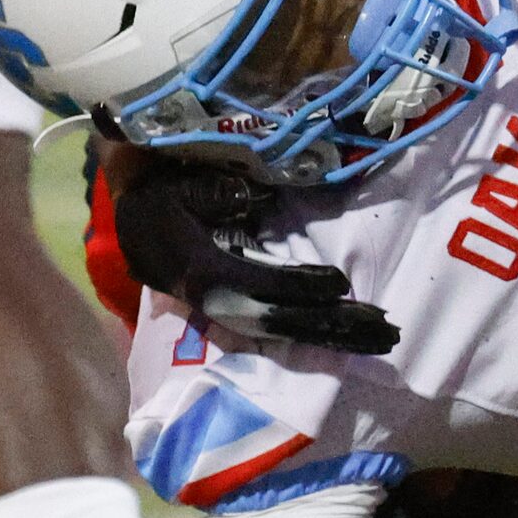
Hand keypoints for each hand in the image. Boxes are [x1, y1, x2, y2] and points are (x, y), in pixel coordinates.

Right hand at [111, 153, 398, 355]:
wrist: (131, 209)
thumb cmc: (159, 188)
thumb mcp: (175, 180)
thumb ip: (208, 190)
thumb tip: (247, 200)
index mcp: (195, 268)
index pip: (252, 285)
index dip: (296, 286)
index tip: (339, 285)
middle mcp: (209, 298)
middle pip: (277, 322)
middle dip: (332, 326)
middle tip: (386, 331)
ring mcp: (219, 310)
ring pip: (281, 332)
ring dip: (333, 335)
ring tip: (382, 337)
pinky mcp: (228, 311)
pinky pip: (275, 328)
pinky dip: (314, 331)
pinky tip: (349, 334)